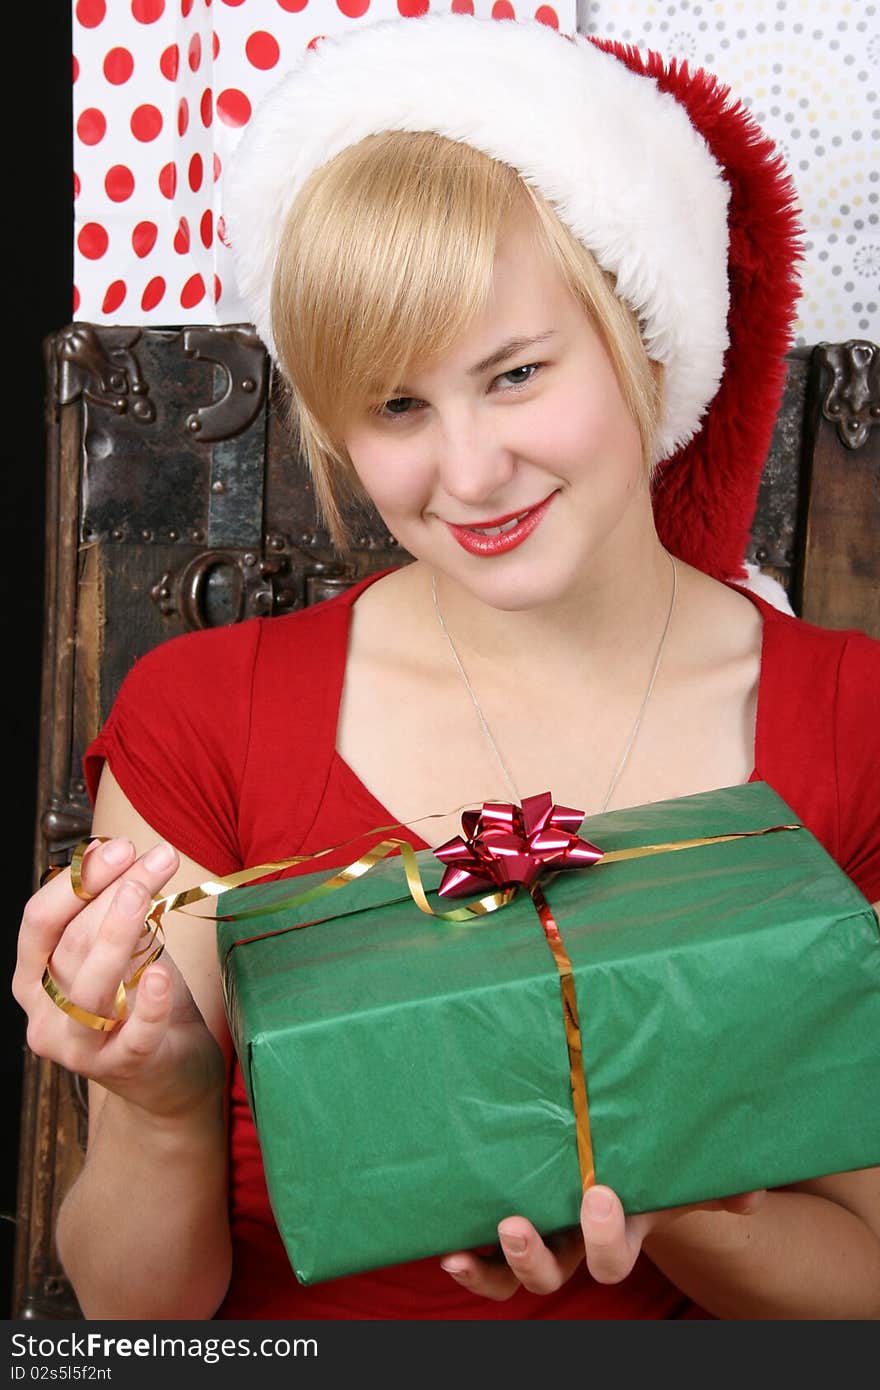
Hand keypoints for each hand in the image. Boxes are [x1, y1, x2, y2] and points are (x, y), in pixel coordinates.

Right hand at [13, 837, 224, 1119]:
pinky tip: (160, 975)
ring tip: (146, 894)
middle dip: (115, 892)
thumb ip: (112, 909)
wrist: (174, 1072)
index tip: (120, 846)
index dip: (76, 881)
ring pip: (91, 986)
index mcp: (35, 978)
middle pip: (72, 944)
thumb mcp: (126, 948)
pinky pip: (132, 1035)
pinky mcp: (122, 1068)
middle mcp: (45, 1015)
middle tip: (158, 857)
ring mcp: (79, 1048)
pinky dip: (147, 1004)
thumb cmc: (142, 1001)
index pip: (40, 922)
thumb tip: (110, 848)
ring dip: (118, 933)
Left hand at [439, 1185, 766, 1299]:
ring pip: (511, 1276)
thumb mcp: (675, 1169)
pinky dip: (467, 1259)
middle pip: (552, 1276)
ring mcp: (535, 1234)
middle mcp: (569, 1241)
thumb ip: (713, 1182)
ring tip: (472, 1244)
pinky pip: (481, 1255)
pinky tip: (446, 1247)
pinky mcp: (501, 1221)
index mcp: (612, 1228)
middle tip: (517, 1223)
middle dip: (534, 1259)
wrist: (611, 1147)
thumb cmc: (645, 1158)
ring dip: (493, 1267)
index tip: (599, 1193)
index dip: (604, 1239)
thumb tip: (751, 1196)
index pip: (611, 1258)